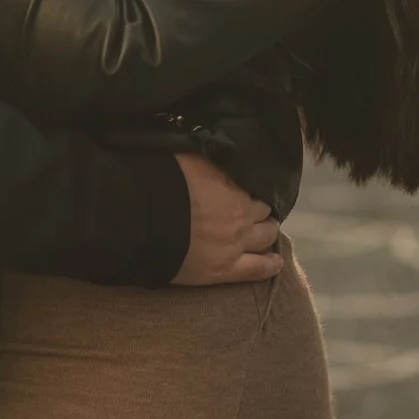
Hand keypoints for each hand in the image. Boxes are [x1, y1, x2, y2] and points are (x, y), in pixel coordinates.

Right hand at [171, 153, 281, 285]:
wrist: (142, 222)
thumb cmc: (162, 185)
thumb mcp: (188, 159)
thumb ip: (207, 159)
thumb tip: (214, 148)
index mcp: (233, 189)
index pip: (254, 189)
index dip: (251, 190)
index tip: (247, 191)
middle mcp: (240, 216)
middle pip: (263, 213)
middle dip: (262, 211)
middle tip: (258, 212)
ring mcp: (235, 245)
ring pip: (265, 238)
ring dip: (267, 232)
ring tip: (267, 232)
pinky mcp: (224, 270)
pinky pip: (257, 269)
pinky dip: (270, 265)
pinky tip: (276, 263)